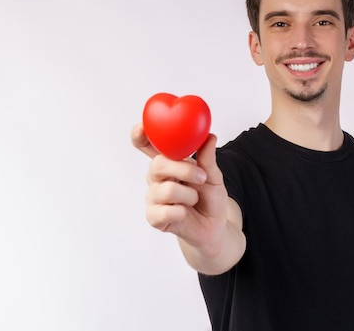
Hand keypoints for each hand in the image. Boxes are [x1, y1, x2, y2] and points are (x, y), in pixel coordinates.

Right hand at [130, 124, 243, 272]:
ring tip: (194, 199)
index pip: (146, 145)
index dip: (140, 134)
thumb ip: (207, 158)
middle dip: (184, 170)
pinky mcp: (153, 216)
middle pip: (158, 164)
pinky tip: (185, 213)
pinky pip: (166, 211)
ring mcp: (153, 197)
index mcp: (168, 162)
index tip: (143, 127)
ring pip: (167, 189)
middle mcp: (156, 177)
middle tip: (201, 177)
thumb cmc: (210, 198)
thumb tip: (209, 137)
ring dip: (189, 195)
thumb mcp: (213, 175)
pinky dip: (182, 211)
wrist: (214, 226)